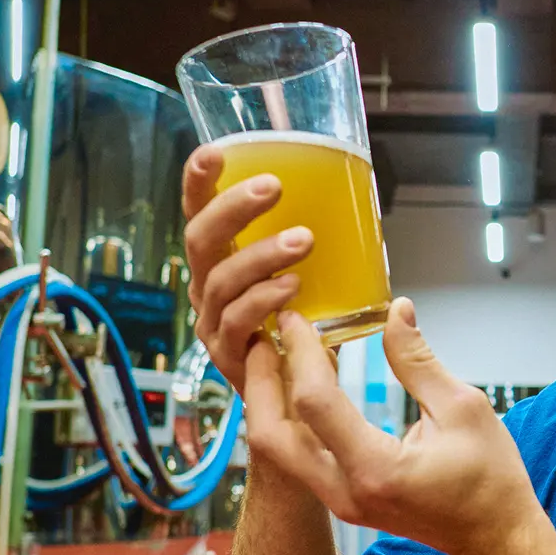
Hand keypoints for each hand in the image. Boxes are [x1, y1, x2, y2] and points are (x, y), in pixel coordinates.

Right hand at [181, 143, 311, 395]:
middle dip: (233, 208)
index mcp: (221, 260)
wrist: (306, 402)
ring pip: (221, 280)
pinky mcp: (229, 358)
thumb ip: (317, 239)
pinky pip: (237, 324)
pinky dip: (264, 303)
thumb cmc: (308, 330)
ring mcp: (214, 324)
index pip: (200, 212)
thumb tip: (356, 189)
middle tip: (274, 187)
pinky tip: (291, 291)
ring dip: (261, 255)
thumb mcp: (314, 275)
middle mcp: (209, 288)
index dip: (199, 182)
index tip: (214, 152)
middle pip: (201, 240)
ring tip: (302, 241)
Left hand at [275, 297, 549, 554]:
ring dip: (270, 400)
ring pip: (278, 450)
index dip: (300, 352)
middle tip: (264, 336)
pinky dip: (292, 418)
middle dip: (260, 381)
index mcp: (376, 469)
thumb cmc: (491, 479)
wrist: (496, 538)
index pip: (314, 403)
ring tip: (277, 354)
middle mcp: (346, 492)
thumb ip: (418, 361)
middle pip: (271, 436)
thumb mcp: (463, 408)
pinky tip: (304, 383)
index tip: (297, 317)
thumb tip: (396, 311)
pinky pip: (299, 457)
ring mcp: (340, 502)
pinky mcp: (343, 500)